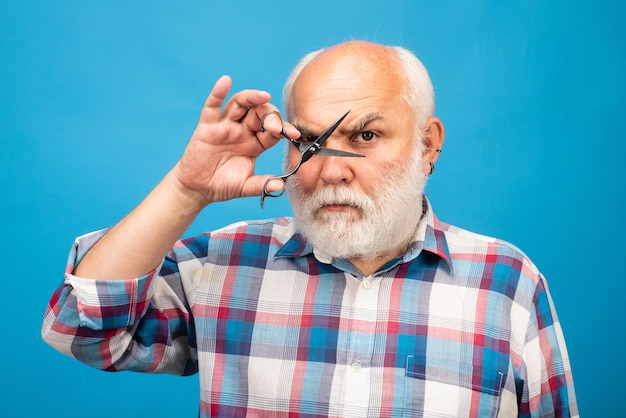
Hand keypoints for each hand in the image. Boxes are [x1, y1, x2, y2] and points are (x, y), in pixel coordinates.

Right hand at [171, 75, 299, 207]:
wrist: (198, 189)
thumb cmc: (223, 185)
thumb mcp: (245, 186)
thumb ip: (262, 185)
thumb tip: (281, 186)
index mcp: (255, 143)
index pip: (273, 130)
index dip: (284, 129)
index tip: (294, 134)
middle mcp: (242, 131)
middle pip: (259, 113)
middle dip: (270, 116)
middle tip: (275, 126)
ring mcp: (225, 126)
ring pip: (240, 104)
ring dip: (252, 97)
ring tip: (263, 95)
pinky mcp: (207, 127)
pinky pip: (212, 107)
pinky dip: (218, 93)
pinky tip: (225, 81)